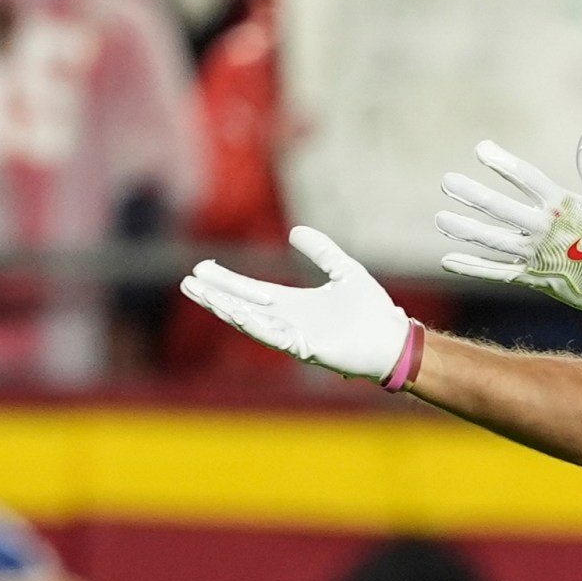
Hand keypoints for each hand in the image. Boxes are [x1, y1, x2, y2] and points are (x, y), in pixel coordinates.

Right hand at [181, 227, 414, 382]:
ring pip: (251, 321)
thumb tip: (294, 231)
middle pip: (243, 305)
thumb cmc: (372, 310)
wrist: (393, 338)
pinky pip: (274, 336)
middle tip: (188, 281)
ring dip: (226, 308)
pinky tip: (236, 314)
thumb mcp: (343, 270)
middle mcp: (288, 321)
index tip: (202, 268)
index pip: (252, 291)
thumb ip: (321, 251)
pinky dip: (255, 325)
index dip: (227, 281)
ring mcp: (294, 336)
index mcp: (295, 304)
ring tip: (202, 295)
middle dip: (216, 294)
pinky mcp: (305, 349)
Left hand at [437, 133, 581, 316]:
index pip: (526, 178)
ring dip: (465, 229)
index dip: (502, 163)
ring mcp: (537, 255)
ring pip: (493, 241)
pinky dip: (472, 267)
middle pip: (501, 209)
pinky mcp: (533, 278)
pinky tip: (449, 259)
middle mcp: (546, 229)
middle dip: (472, 194)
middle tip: (447, 182)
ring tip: (441, 218)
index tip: (481, 149)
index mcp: (563, 205)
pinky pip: (497, 272)